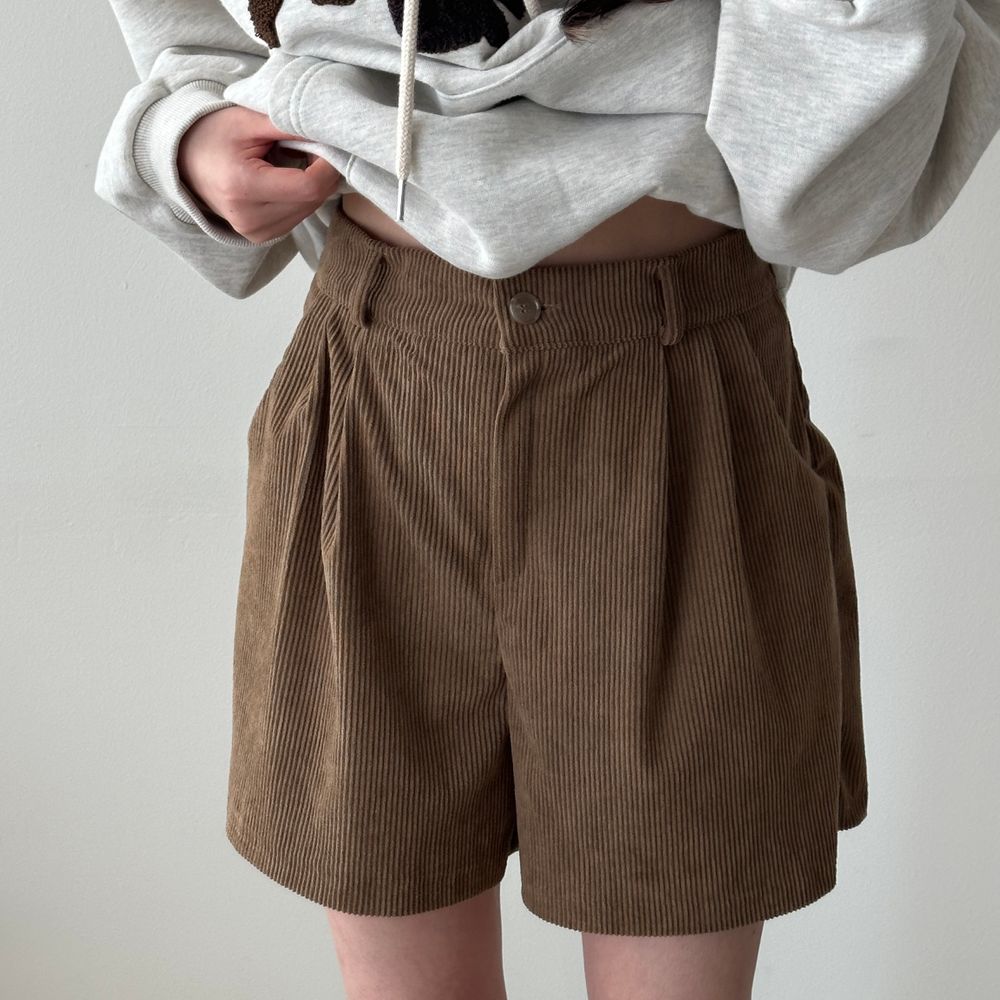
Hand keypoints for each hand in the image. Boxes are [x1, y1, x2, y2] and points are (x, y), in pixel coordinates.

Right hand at [177, 105, 341, 243]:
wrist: (183, 159)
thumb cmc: (213, 134)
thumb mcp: (248, 120)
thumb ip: (290, 125)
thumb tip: (330, 132)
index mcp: (243, 187)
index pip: (308, 187)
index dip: (327, 167)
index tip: (330, 145)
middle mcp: (249, 218)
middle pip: (312, 201)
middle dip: (322, 174)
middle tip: (316, 147)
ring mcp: (255, 232)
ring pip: (308, 211)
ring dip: (314, 187)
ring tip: (299, 160)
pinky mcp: (261, 236)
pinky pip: (297, 217)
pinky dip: (302, 198)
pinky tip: (290, 178)